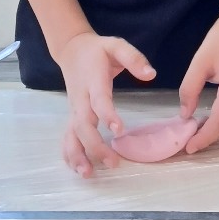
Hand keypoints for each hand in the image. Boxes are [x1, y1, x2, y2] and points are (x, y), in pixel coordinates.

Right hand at [58, 32, 155, 176]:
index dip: (107, 115)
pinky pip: (67, 137)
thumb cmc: (98, 50)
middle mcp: (81, 99)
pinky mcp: (72, 116)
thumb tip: (151, 74)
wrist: (71, 49)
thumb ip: (134, 58)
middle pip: (83, 125)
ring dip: (77, 155)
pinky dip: (69, 154)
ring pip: (71, 135)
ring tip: (88, 174)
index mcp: (93, 81)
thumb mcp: (116, 45)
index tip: (119, 131)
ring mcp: (74, 109)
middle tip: (113, 162)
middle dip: (95, 146)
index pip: (99, 100)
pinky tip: (78, 169)